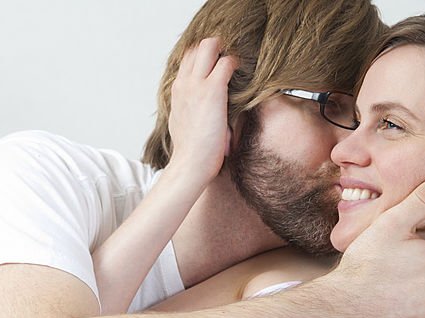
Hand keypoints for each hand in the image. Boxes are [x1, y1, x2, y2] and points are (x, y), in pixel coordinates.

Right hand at [165, 37, 237, 184]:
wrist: (190, 165)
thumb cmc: (192, 152)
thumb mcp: (184, 124)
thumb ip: (190, 109)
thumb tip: (204, 111)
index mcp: (178, 90)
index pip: (188, 58)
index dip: (205, 56)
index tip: (220, 64)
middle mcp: (184, 83)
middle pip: (196, 45)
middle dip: (216, 47)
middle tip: (232, 60)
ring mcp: (197, 84)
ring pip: (209, 45)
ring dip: (226, 51)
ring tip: (239, 66)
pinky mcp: (212, 90)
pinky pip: (227, 62)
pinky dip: (237, 63)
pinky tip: (247, 75)